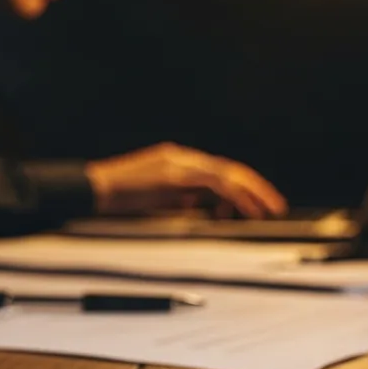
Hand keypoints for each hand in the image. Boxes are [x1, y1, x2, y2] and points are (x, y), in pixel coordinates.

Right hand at [83, 142, 286, 218]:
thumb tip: (200, 209)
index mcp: (176, 161)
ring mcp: (178, 163)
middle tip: (275, 206)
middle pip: (229, 169)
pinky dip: (235, 197)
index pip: (218, 171)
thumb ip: (178, 199)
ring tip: (269, 210)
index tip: (257, 204)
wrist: (92, 189)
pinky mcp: (174, 176)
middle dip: (256, 188)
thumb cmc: (117, 198)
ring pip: (228, 174)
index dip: (242, 187)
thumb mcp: (154, 198)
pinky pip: (215, 184)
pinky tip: (246, 211)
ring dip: (252, 193)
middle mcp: (181, 157)